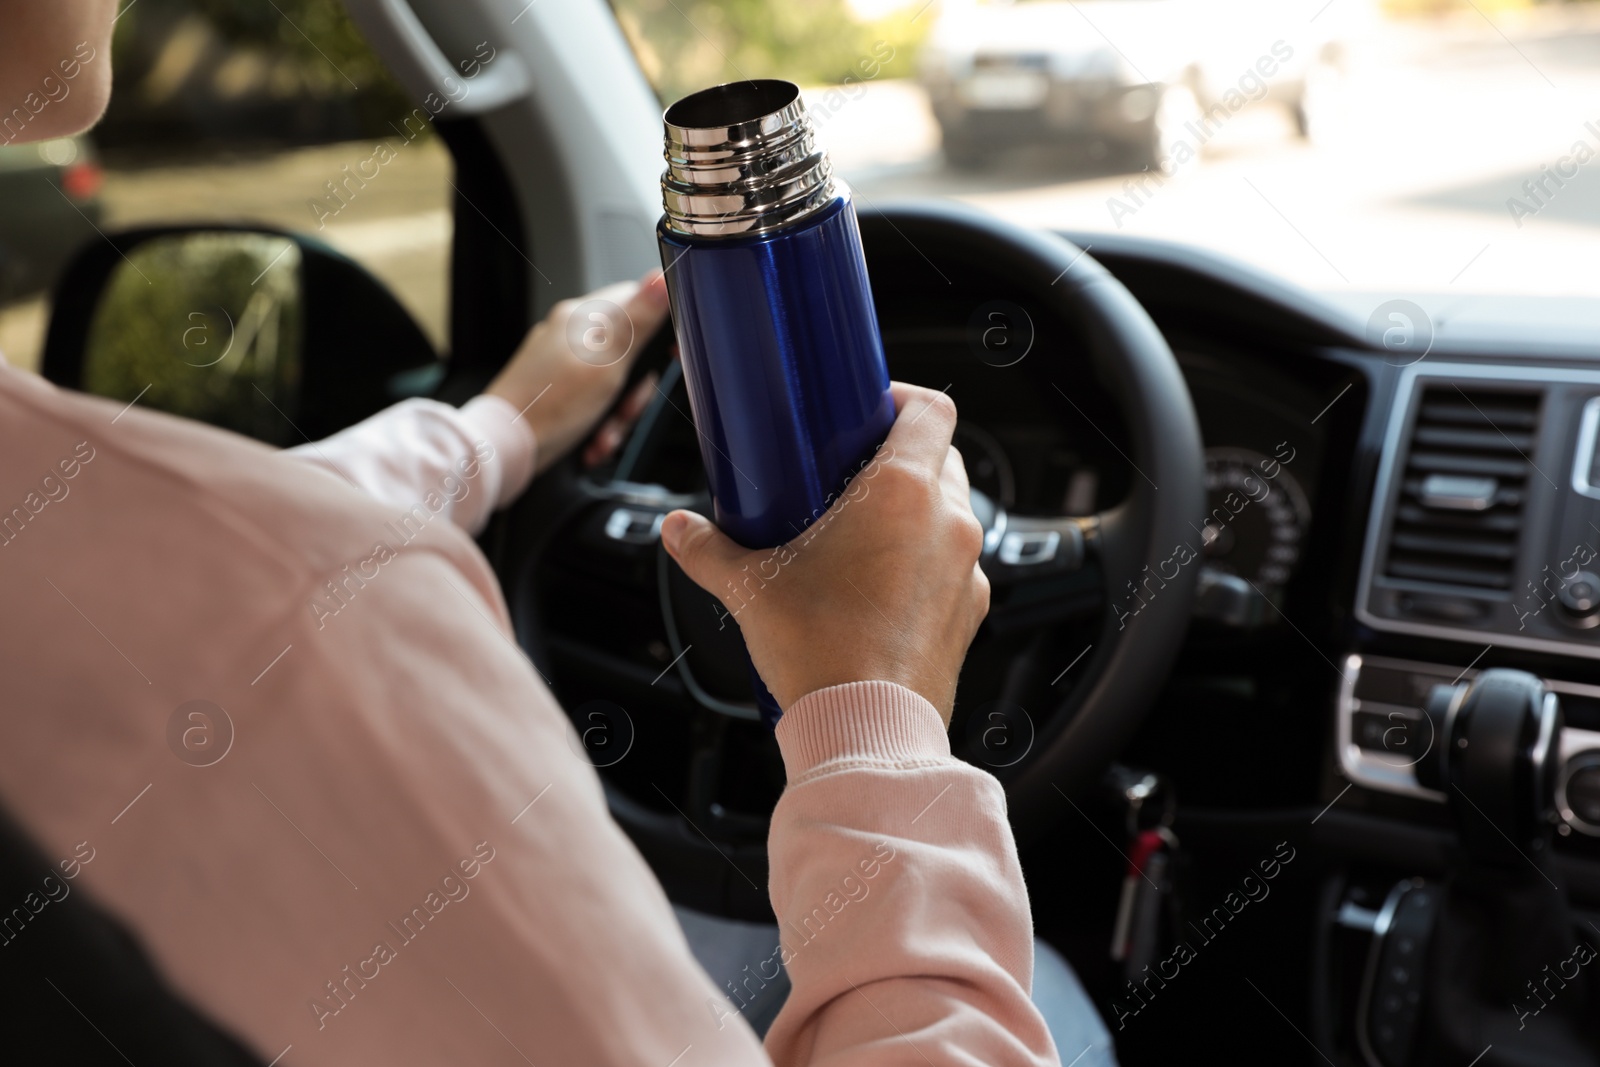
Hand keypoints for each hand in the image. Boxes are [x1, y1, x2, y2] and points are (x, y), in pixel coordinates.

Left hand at [485, 271, 669, 473]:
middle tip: (626, 409)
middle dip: (635, 390)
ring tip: (605, 435)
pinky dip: (598, 425)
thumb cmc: (548, 407)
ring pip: (614, 383)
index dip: (661, 328)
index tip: (671, 355)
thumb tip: (662, 277)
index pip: (637, 303)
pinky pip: (593, 402)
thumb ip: (638, 320)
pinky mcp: (554, 391)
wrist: (503, 449)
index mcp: (583, 317)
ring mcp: (560, 363)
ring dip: (617, 416)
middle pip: (630, 353)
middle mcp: (570, 335)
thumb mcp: (608, 363)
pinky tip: (592, 442)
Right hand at [659, 383, 988, 723]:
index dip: (902, 399)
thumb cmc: (820, 653)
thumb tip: (679, 530)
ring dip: (915, 513)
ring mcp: (967, 570)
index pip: (931, 409)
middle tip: (851, 477)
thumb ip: (708, 550)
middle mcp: (948, 523)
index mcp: (903, 492)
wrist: (865, 730)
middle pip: (941, 458)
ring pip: (950, 514)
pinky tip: (880, 588)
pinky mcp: (971, 613)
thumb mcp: (750, 589)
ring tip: (862, 536)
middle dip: (900, 460)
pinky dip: (925, 565)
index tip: (868, 413)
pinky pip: (953, 568)